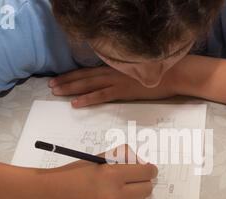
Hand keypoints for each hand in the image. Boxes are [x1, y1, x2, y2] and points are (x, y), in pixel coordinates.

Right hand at [23, 145, 157, 198]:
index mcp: (112, 175)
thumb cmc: (71, 175)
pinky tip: (113, 198)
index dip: (149, 168)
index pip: (146, 172)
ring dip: (136, 194)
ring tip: (123, 187)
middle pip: (147, 188)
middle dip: (145, 181)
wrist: (49, 197)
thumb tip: (140, 162)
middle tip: (137, 177)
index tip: (149, 168)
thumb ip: (120, 159)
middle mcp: (115, 195)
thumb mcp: (96, 160)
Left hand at [49, 66, 177, 107]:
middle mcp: (113, 72)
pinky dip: (87, 99)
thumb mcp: (138, 74)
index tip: (60, 79)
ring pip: (88, 84)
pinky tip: (75, 103)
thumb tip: (118, 85)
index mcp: (116, 68)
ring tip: (56, 92)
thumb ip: (126, 78)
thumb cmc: (160, 74)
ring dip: (71, 88)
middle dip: (67, 81)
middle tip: (51, 85)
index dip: (73, 75)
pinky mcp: (123, 91)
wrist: (174, 74)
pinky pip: (101, 95)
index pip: (90, 71)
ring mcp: (117, 81)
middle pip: (84, 76)